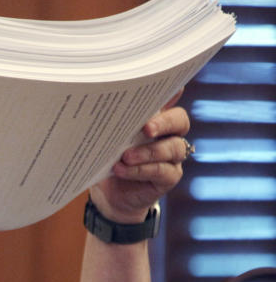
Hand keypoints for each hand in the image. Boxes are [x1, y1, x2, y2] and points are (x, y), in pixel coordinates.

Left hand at [91, 91, 190, 222]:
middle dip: (164, 122)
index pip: (171, 99)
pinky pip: (162, 171)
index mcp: (156, 118)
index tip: (170, 88)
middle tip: (146, 128)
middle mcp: (169, 134)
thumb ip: (113, 123)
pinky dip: (140, 170)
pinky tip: (121, 169)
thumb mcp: (108, 138)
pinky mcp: (169, 177)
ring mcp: (172, 156)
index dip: (173, 92)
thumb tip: (102, 107)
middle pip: (180, 121)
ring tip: (125, 156)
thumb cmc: (108, 158)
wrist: (108, 193)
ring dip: (148, 152)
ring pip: (173, 148)